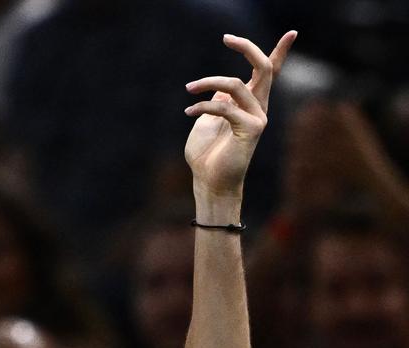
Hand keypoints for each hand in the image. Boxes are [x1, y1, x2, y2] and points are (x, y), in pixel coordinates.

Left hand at [184, 32, 296, 199]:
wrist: (208, 181)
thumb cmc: (207, 154)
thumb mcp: (208, 120)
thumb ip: (217, 101)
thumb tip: (221, 86)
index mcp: (250, 103)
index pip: (270, 73)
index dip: (281, 52)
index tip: (292, 32)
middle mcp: (258, 107)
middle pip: (264, 68)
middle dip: (248, 48)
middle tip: (227, 38)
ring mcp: (257, 117)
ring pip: (235, 84)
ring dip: (207, 82)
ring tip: (189, 89)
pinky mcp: (250, 128)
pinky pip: (224, 106)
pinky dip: (203, 106)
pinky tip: (189, 111)